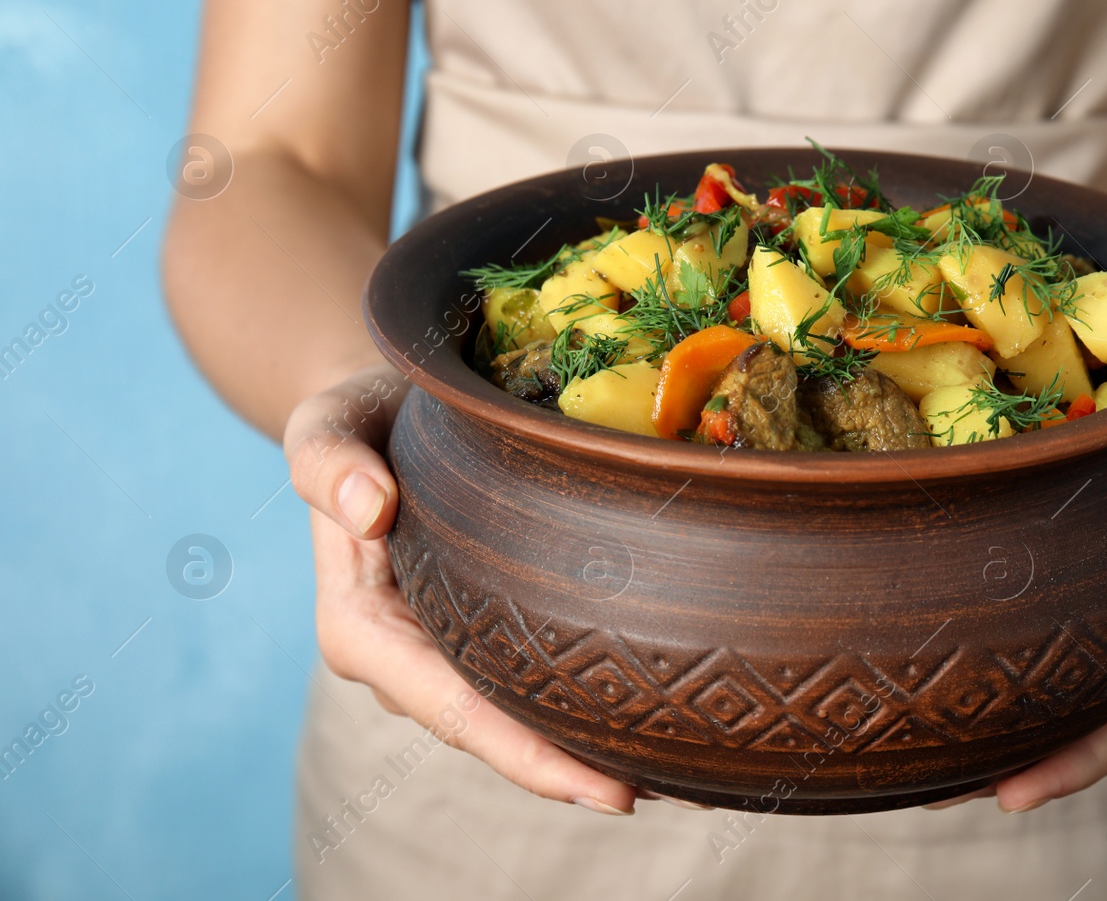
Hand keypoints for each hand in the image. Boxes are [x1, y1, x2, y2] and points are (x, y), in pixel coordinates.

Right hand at [284, 364, 640, 815]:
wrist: (379, 409)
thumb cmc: (358, 415)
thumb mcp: (328, 421)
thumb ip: (329, 461)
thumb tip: (368, 507)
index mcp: (363, 630)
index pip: (454, 710)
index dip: (530, 757)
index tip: (607, 792)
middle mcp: (404, 660)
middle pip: (497, 731)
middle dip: (576, 770)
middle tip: (675, 790)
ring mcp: (443, 652)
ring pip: (518, 714)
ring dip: (588, 744)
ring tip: (683, 769)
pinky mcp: (476, 633)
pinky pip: (528, 676)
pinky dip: (580, 701)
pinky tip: (650, 717)